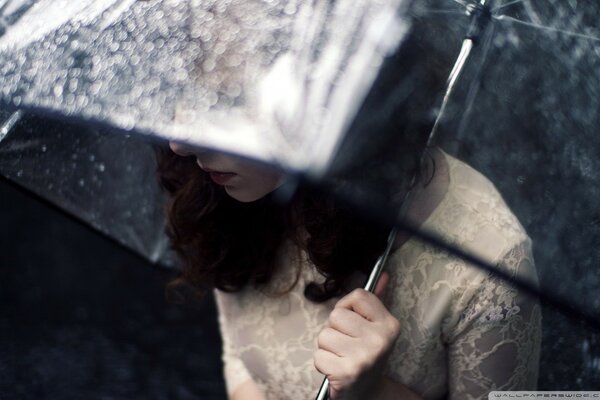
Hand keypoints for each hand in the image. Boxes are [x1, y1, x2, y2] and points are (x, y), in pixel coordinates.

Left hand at [314, 272, 400, 399]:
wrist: (368, 394)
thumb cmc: (366, 355)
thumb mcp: (375, 328)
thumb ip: (375, 301)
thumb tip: (382, 274)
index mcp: (389, 324)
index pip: (358, 296)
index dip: (348, 307)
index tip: (353, 322)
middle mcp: (380, 340)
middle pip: (336, 315)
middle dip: (335, 330)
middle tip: (347, 345)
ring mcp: (364, 357)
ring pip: (324, 335)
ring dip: (327, 347)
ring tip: (341, 357)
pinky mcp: (346, 373)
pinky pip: (318, 355)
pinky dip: (323, 364)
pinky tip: (336, 369)